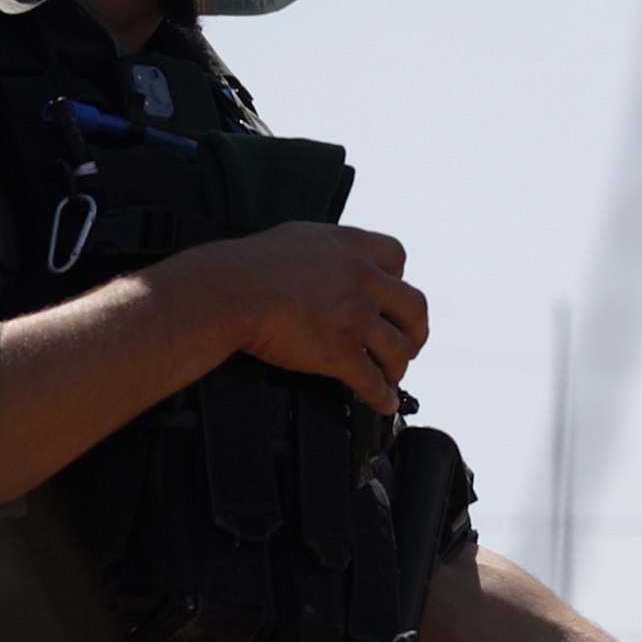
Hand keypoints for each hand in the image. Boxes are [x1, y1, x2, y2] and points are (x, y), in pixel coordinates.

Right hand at [177, 222, 429, 410]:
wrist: (226, 292)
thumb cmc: (248, 266)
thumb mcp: (298, 239)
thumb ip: (326, 252)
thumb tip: (331, 261)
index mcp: (352, 247)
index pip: (397, 258)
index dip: (397, 280)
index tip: (391, 297)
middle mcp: (363, 279)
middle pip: (414, 307)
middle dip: (415, 330)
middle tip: (407, 343)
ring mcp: (356, 316)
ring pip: (399, 348)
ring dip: (398, 365)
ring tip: (391, 374)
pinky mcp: (341, 351)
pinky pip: (373, 381)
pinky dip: (381, 396)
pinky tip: (381, 403)